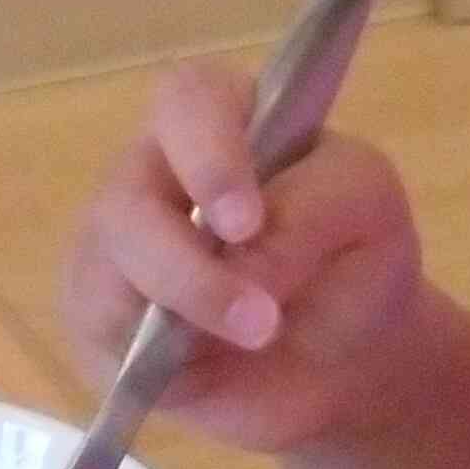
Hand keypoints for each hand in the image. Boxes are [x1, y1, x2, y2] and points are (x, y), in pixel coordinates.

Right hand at [57, 54, 435, 453]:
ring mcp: (116, 246)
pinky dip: (157, 357)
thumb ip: (316, 207)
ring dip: (186, 312)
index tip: (246, 222)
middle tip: (259, 316)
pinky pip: (102, 331)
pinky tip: (208, 368)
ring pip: (110, 270)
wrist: (341, 362)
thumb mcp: (370, 211)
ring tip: (259, 340)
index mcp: (220, 124)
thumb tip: (240, 259)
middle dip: (186, 261)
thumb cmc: (350, 262)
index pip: (188, 100)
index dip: (206, 153)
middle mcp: (153, 174)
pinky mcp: (99, 317)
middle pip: (127, 197)